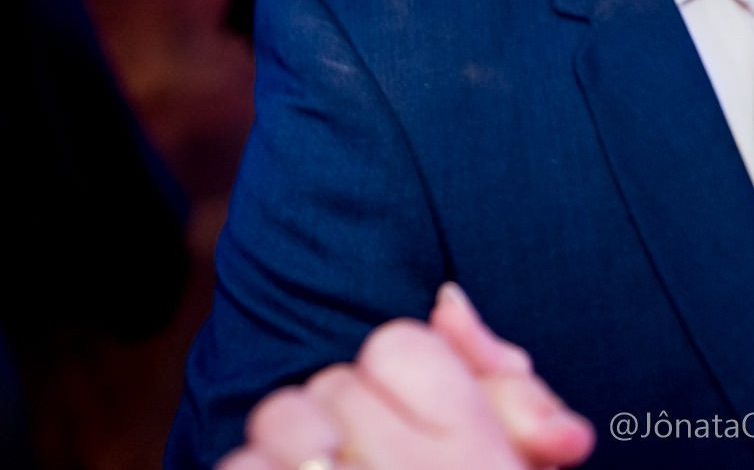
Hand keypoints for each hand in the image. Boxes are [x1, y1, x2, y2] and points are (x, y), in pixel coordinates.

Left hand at [217, 285, 592, 469]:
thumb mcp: (514, 463)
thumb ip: (504, 388)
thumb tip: (448, 301)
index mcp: (471, 444)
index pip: (403, 345)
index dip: (395, 380)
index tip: (404, 429)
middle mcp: (407, 462)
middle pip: (338, 380)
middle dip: (337, 419)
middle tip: (357, 469)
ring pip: (282, 416)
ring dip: (284, 452)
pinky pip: (240, 468)